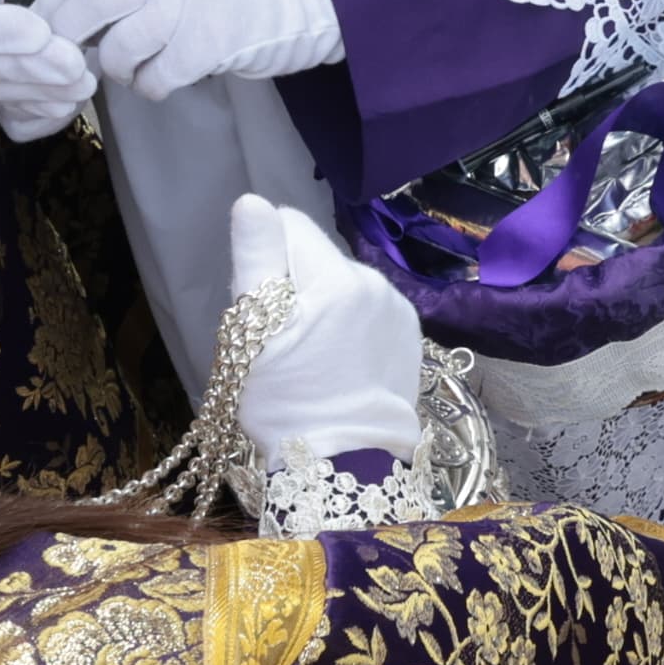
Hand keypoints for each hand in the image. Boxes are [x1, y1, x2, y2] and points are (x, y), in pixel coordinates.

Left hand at [35, 0, 349, 99]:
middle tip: (66, 62)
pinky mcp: (207, 43)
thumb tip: (59, 17)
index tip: (37, 35)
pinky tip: (159, 80)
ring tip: (132, 69)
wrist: (288, 2)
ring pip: (119, 49)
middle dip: (68, 42)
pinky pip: (154, 78)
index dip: (50, 11)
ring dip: (118, 70)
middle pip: (89, 7)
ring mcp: (187, 3)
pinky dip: (149, 87)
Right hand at [226, 194, 425, 504]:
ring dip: (321, 302)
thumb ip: (256, 258)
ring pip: (342, 282)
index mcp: (336, 276)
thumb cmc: (286, 402)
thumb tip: (253, 202)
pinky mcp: (409, 334)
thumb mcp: (253, 331)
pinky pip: (367, 308)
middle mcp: (375, 282)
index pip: (289, 224)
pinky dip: (349, 323)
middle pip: (316, 255)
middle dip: (292, 281)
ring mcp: (398, 309)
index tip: (260, 304)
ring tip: (310, 355)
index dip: (264, 256)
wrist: (346, 462)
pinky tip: (339, 362)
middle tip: (280, 339)